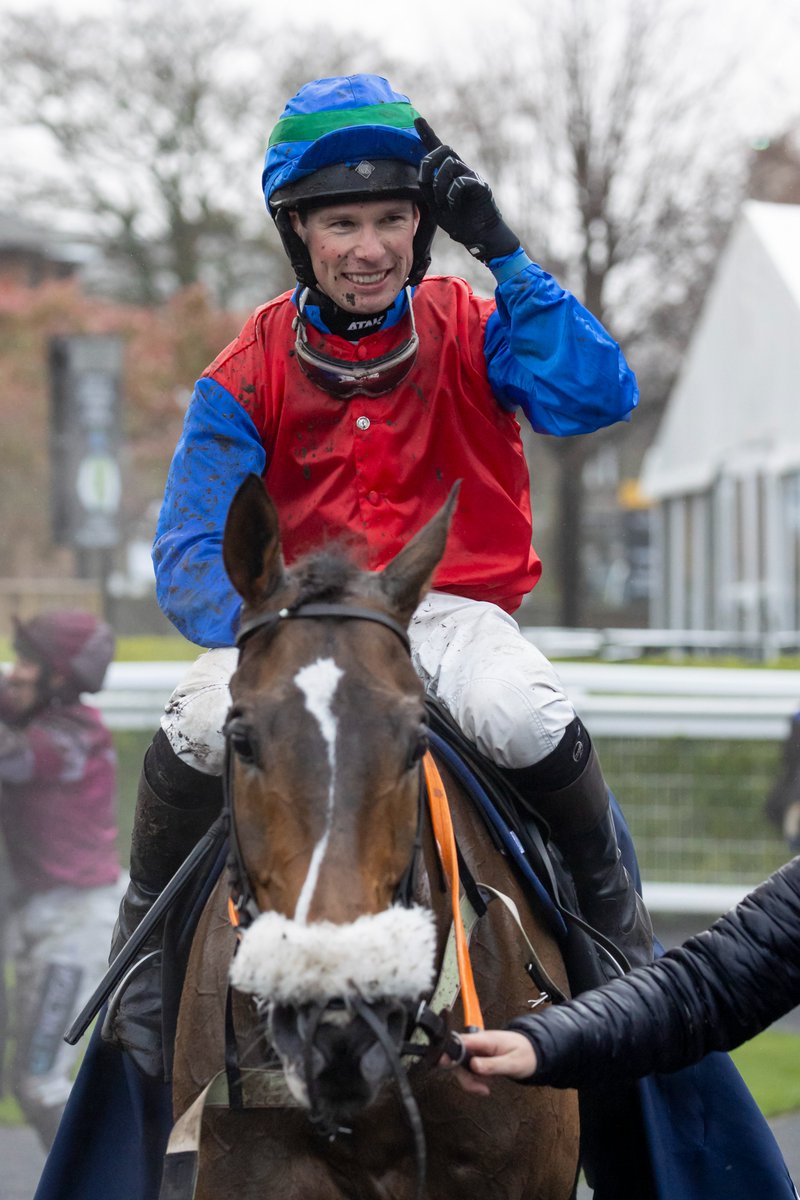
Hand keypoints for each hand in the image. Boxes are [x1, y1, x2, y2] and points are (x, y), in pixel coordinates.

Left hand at [415, 118, 519, 262]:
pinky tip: (453, 205)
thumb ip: (428, 188)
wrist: (479, 235)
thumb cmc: (459, 220)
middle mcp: (461, 170)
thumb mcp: (436, 204)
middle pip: (444, 149)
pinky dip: (452, 195)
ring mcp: (472, 176)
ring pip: (450, 164)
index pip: (437, 149)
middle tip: (426, 180)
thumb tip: (422, 173)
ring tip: (442, 201)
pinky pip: (461, 182)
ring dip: (440, 184)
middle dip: (430, 162)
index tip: (417, 120)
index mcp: (449, 173)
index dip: (427, 133)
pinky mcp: (481, 186)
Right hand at [439, 1029, 537, 1096]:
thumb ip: (493, 1065)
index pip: (461, 1041)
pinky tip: (486, 1085)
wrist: (534, 1053)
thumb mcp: (512, 1063)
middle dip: (465, 1077)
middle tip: (479, 1088)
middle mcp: (478, 1043)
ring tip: (486, 1088)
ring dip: (470, 1081)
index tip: (442, 1062)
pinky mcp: (478, 1059)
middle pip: (457, 1058)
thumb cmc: (525, 1054)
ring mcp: (477, 1051)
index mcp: (485, 1039)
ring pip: (461, 1067)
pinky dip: (475, 1081)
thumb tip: (474, 1066)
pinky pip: (468, 1071)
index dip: (449, 1051)